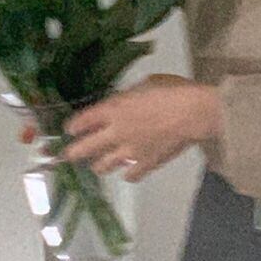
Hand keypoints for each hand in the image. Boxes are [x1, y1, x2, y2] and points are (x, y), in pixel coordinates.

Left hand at [28, 75, 221, 180]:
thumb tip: (122, 103)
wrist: (193, 112)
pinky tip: (128, 172)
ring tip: (98, 166)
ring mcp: (129, 151)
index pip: (83, 121)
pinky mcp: (145, 164)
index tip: (69, 130)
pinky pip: (130, 176)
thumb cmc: (172, 91)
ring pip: (103, 166)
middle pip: (84, 148)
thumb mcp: (144, 84)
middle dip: (72, 153)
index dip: (73, 127)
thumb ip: (127, 98)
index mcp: (113, 109)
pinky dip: (127, 174)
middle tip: (67, 155)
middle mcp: (116, 132)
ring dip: (98, 166)